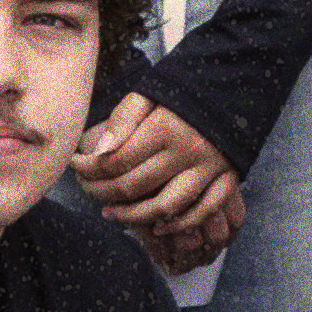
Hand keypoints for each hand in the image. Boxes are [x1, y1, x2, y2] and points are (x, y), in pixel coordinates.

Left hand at [76, 95, 244, 270]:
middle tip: (85, 189)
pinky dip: (180, 224)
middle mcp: (187, 152)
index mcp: (165, 129)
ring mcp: (210, 169)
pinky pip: (203, 211)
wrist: (237, 85)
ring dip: (132, 216)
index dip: (89, 168)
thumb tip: (99, 152)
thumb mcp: (150, 93)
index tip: (74, 165)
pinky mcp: (229, 178)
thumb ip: (123, 120)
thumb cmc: (186, 88)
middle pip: (133, 186)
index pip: (115, 160)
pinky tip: (157, 226)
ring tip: (110, 213)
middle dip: (100, 191)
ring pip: (165, 207)